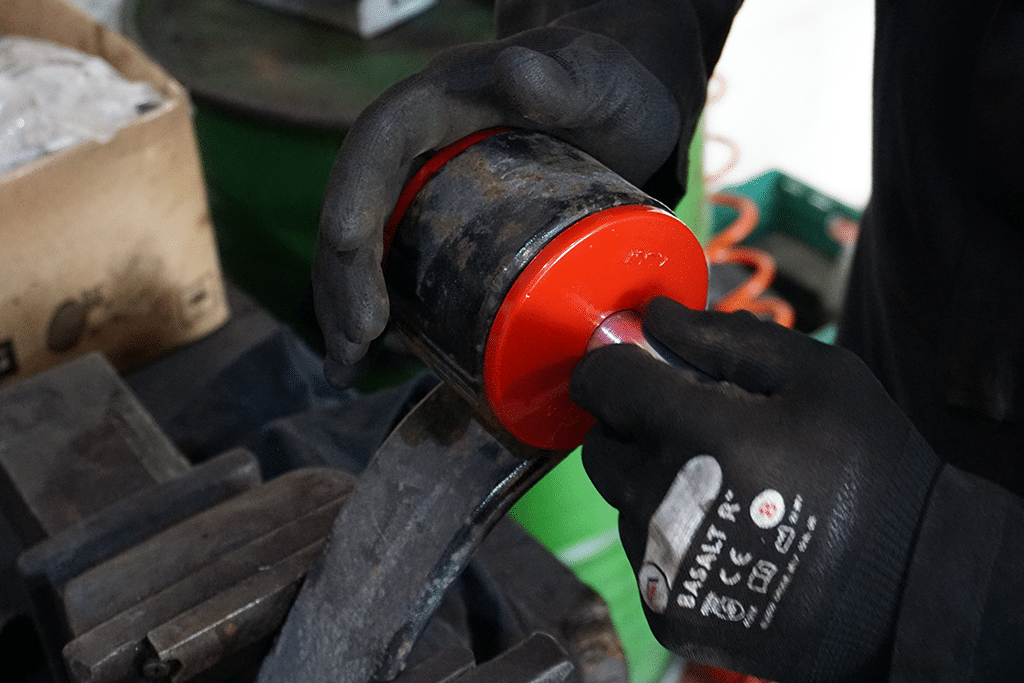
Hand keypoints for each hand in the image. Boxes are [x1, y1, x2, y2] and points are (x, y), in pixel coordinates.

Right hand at [313, 26, 680, 375]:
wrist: (632, 114)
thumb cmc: (614, 89)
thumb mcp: (596, 80)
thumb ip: (563, 79)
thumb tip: (516, 73)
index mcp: (442, 101)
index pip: (379, 140)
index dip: (354, 191)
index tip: (351, 249)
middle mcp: (422, 143)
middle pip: (358, 203)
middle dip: (342, 273)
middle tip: (355, 343)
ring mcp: (430, 185)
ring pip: (367, 243)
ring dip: (345, 303)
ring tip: (346, 367)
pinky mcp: (447, 223)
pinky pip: (398, 264)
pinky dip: (382, 311)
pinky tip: (377, 357)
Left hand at [570, 297, 940, 681]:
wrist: (906, 587)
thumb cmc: (868, 467)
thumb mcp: (818, 376)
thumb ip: (727, 337)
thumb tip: (655, 315)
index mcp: (699, 433)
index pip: (601, 382)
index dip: (617, 365)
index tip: (643, 367)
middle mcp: (663, 503)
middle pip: (601, 443)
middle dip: (635, 425)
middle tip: (695, 429)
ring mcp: (661, 565)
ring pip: (619, 500)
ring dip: (652, 481)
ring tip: (722, 486)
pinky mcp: (668, 612)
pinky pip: (640, 553)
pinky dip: (667, 534)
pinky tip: (724, 532)